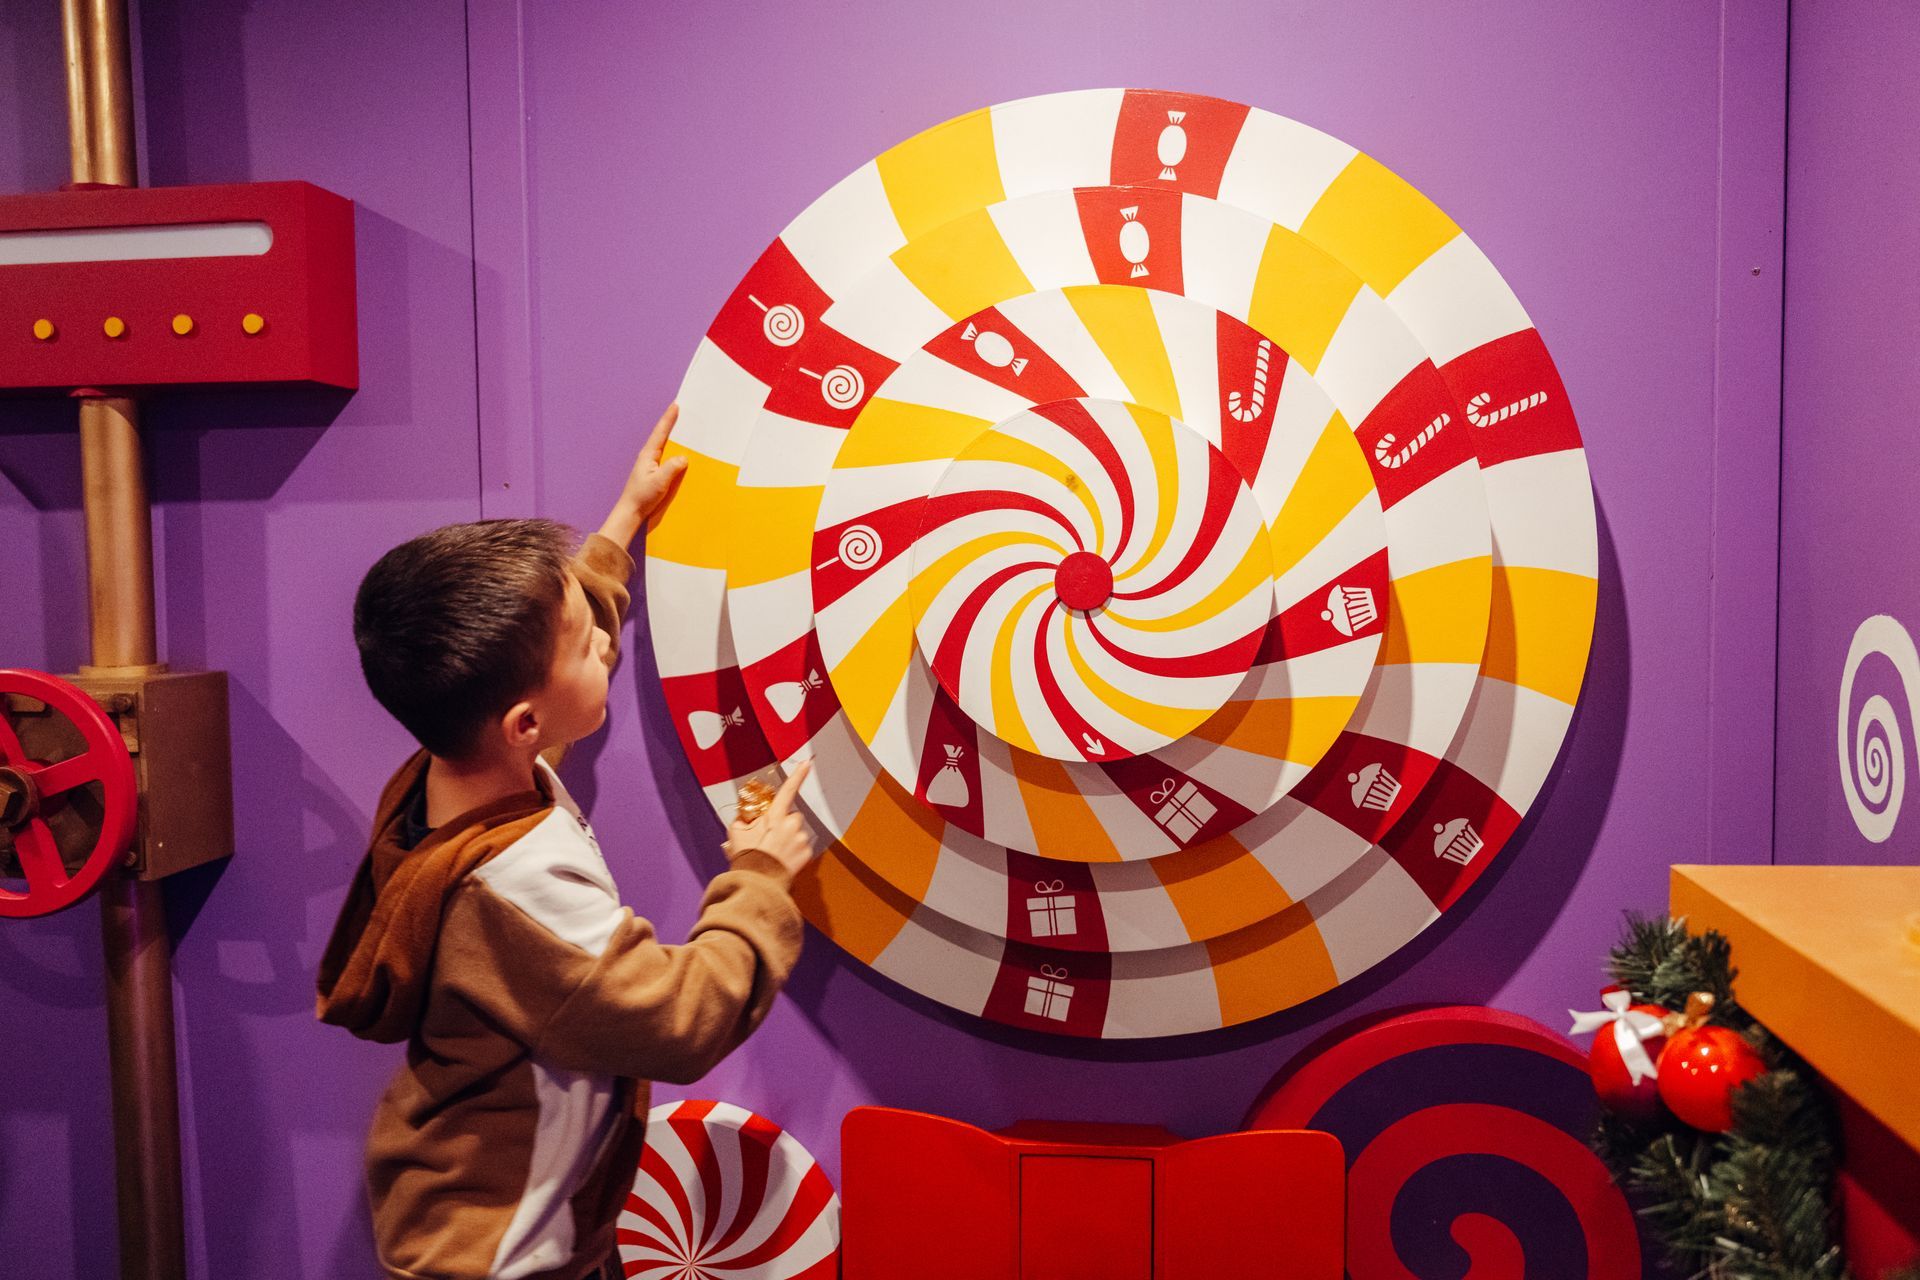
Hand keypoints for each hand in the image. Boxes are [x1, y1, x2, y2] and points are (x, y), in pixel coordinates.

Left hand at [599, 403, 688, 547]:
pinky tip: (682, 452)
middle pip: (662, 435)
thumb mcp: (659, 482)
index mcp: (648, 454)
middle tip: (682, 411)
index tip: (675, 405)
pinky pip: (667, 457)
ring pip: (665, 446)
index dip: (668, 418)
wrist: (631, 511)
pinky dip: (675, 451)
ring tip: (685, 429)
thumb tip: (684, 457)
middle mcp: (649, 456)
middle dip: (671, 423)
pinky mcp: (655, 473)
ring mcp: (651, 464)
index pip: (660, 432)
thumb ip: (671, 468)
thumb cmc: (642, 496)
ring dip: (674, 437)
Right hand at [725, 759, 817, 877]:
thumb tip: (747, 816)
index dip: (797, 776)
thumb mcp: (736, 832)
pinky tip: (782, 859)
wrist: (757, 882)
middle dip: (783, 824)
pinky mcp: (807, 853)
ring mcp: (801, 839)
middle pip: (792, 816)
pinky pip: (801, 847)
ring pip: (797, 832)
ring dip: (789, 838)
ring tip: (774, 851)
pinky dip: (794, 851)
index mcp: (775, 816)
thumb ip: (743, 819)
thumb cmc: (746, 856)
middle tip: (769, 838)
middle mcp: (791, 825)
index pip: (787, 791)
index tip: (806, 764)